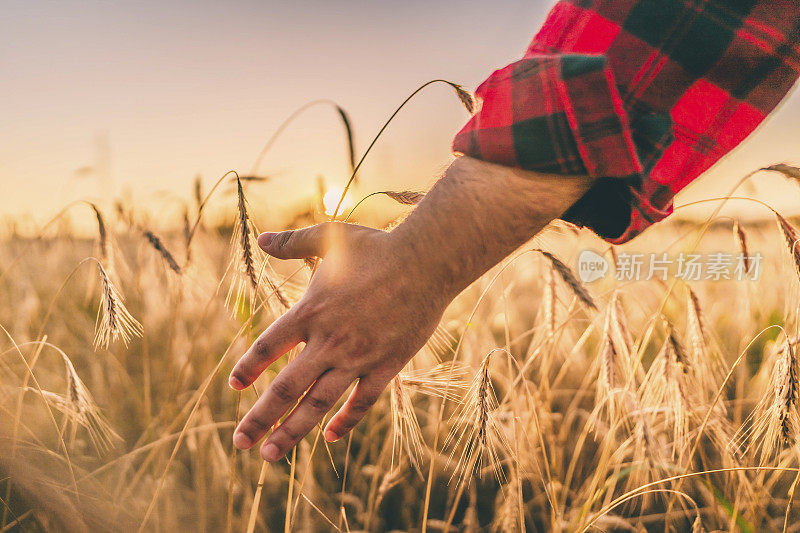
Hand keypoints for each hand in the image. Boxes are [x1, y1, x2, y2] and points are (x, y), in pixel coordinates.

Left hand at [229, 222, 447, 461]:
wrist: (428, 261)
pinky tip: (330, 437)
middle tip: (240, 443)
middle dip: (259, 419)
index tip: (233, 387)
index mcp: (311, 311)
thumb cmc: (377, 247)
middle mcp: (329, 341)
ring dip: (292, 431)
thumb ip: (292, 242)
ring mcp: (359, 358)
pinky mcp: (387, 366)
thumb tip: (260, 237)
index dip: (248, 368)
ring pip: (318, 404)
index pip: (268, 347)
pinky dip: (346, 421)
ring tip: (269, 456)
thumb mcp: (330, 236)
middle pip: (286, 388)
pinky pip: (362, 401)